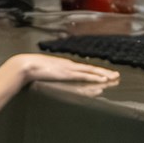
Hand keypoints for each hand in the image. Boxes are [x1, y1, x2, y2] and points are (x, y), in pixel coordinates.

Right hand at [3, 53, 119, 85]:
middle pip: (91, 68)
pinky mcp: (67, 73)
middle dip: (104, 72)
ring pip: (91, 71)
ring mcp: (69, 68)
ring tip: (113, 77)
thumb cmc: (33, 68)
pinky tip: (102, 79)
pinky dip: (94, 77)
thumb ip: (53, 72)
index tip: (105, 73)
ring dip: (103, 74)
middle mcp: (70, 65)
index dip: (96, 71)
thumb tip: (56, 75)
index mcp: (66, 64)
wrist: (26, 65)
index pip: (84, 68)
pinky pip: (83, 76)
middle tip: (116, 74)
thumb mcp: (46, 70)